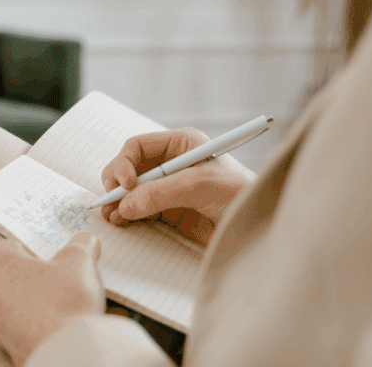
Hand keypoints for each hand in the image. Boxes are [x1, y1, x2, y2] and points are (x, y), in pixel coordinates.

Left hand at [0, 232, 105, 364]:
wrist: (65, 352)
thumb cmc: (62, 303)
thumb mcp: (80, 260)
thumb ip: (81, 244)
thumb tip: (85, 242)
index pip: (15, 244)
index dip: (40, 249)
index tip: (56, 255)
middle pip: (14, 273)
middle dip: (37, 274)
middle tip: (62, 276)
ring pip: (16, 299)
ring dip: (36, 298)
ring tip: (63, 301)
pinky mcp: (5, 343)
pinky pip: (22, 323)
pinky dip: (37, 321)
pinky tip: (58, 321)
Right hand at [100, 127, 255, 244]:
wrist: (260, 226)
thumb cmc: (239, 194)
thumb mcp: (200, 185)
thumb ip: (160, 193)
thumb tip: (125, 205)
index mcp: (180, 144)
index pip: (137, 147)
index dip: (125, 164)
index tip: (124, 185)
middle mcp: (171, 164)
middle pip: (129, 168)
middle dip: (117, 184)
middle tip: (111, 203)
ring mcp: (169, 189)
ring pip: (131, 191)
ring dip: (118, 202)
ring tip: (113, 216)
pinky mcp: (170, 212)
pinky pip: (139, 210)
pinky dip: (127, 215)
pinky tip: (123, 221)